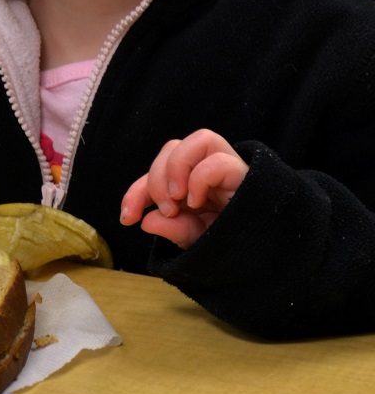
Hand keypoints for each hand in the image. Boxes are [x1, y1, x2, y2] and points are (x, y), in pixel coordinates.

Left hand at [120, 129, 247, 248]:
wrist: (264, 254)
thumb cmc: (229, 242)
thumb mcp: (194, 239)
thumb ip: (171, 229)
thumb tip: (147, 221)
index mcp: (192, 183)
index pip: (157, 172)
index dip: (137, 192)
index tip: (128, 218)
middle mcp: (208, 169)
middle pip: (173, 147)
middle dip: (157, 178)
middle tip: (166, 210)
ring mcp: (228, 169)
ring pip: (199, 138)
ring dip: (178, 167)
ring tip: (178, 199)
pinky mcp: (244, 176)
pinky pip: (219, 159)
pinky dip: (200, 177)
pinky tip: (198, 201)